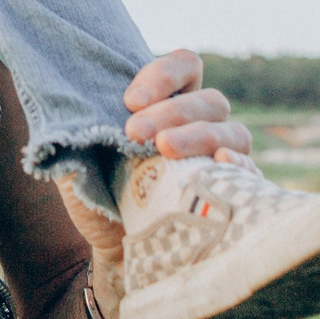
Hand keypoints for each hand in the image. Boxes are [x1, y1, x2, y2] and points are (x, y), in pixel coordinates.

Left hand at [53, 49, 252, 261]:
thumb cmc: (99, 196)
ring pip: (232, 130)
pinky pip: (250, 173)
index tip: (130, 100)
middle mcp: (200, 126)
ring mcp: (219, 159)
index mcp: (167, 106)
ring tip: (164, 149)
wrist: (115, 251)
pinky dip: (240, 164)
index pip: (185, 67)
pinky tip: (220, 163)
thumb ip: (75, 136)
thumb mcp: (78, 162)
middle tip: (135, 132)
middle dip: (172, 111)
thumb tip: (69, 119)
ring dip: (198, 134)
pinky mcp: (232, 192)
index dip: (163, 75)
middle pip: (208, 100)